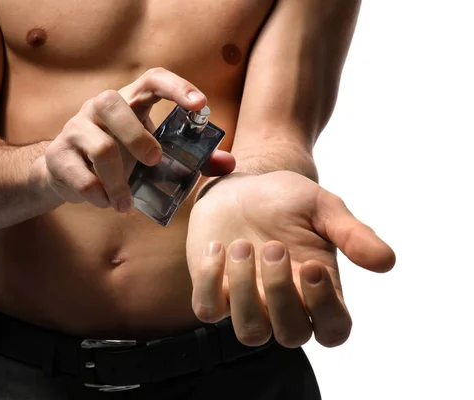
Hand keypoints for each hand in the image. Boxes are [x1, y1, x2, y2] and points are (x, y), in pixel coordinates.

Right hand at [35, 68, 234, 211]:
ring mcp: (75, 128)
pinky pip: (82, 177)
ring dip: (119, 183)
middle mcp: (99, 108)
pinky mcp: (59, 155)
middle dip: (138, 136)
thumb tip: (229, 163)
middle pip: (113, 104)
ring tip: (127, 205)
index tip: (200, 105)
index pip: (152, 79)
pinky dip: (100, 196)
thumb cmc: (118, 159)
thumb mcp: (152, 154)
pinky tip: (107, 204)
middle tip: (155, 162)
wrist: (65, 174)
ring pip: (100, 148)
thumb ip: (190, 159)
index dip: (176, 86)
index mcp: (129, 102)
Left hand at [186, 171, 395, 347]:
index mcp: (318, 289)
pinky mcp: (213, 292)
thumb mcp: (323, 207)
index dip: (326, 310)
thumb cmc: (287, 200)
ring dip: (244, 291)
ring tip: (242, 244)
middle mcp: (284, 304)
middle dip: (280, 292)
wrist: (244, 186)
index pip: (333, 330)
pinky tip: (217, 246)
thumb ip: (353, 233)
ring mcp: (247, 302)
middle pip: (291, 335)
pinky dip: (209, 281)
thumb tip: (387, 262)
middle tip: (273, 246)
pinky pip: (208, 311)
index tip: (312, 267)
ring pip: (250, 333)